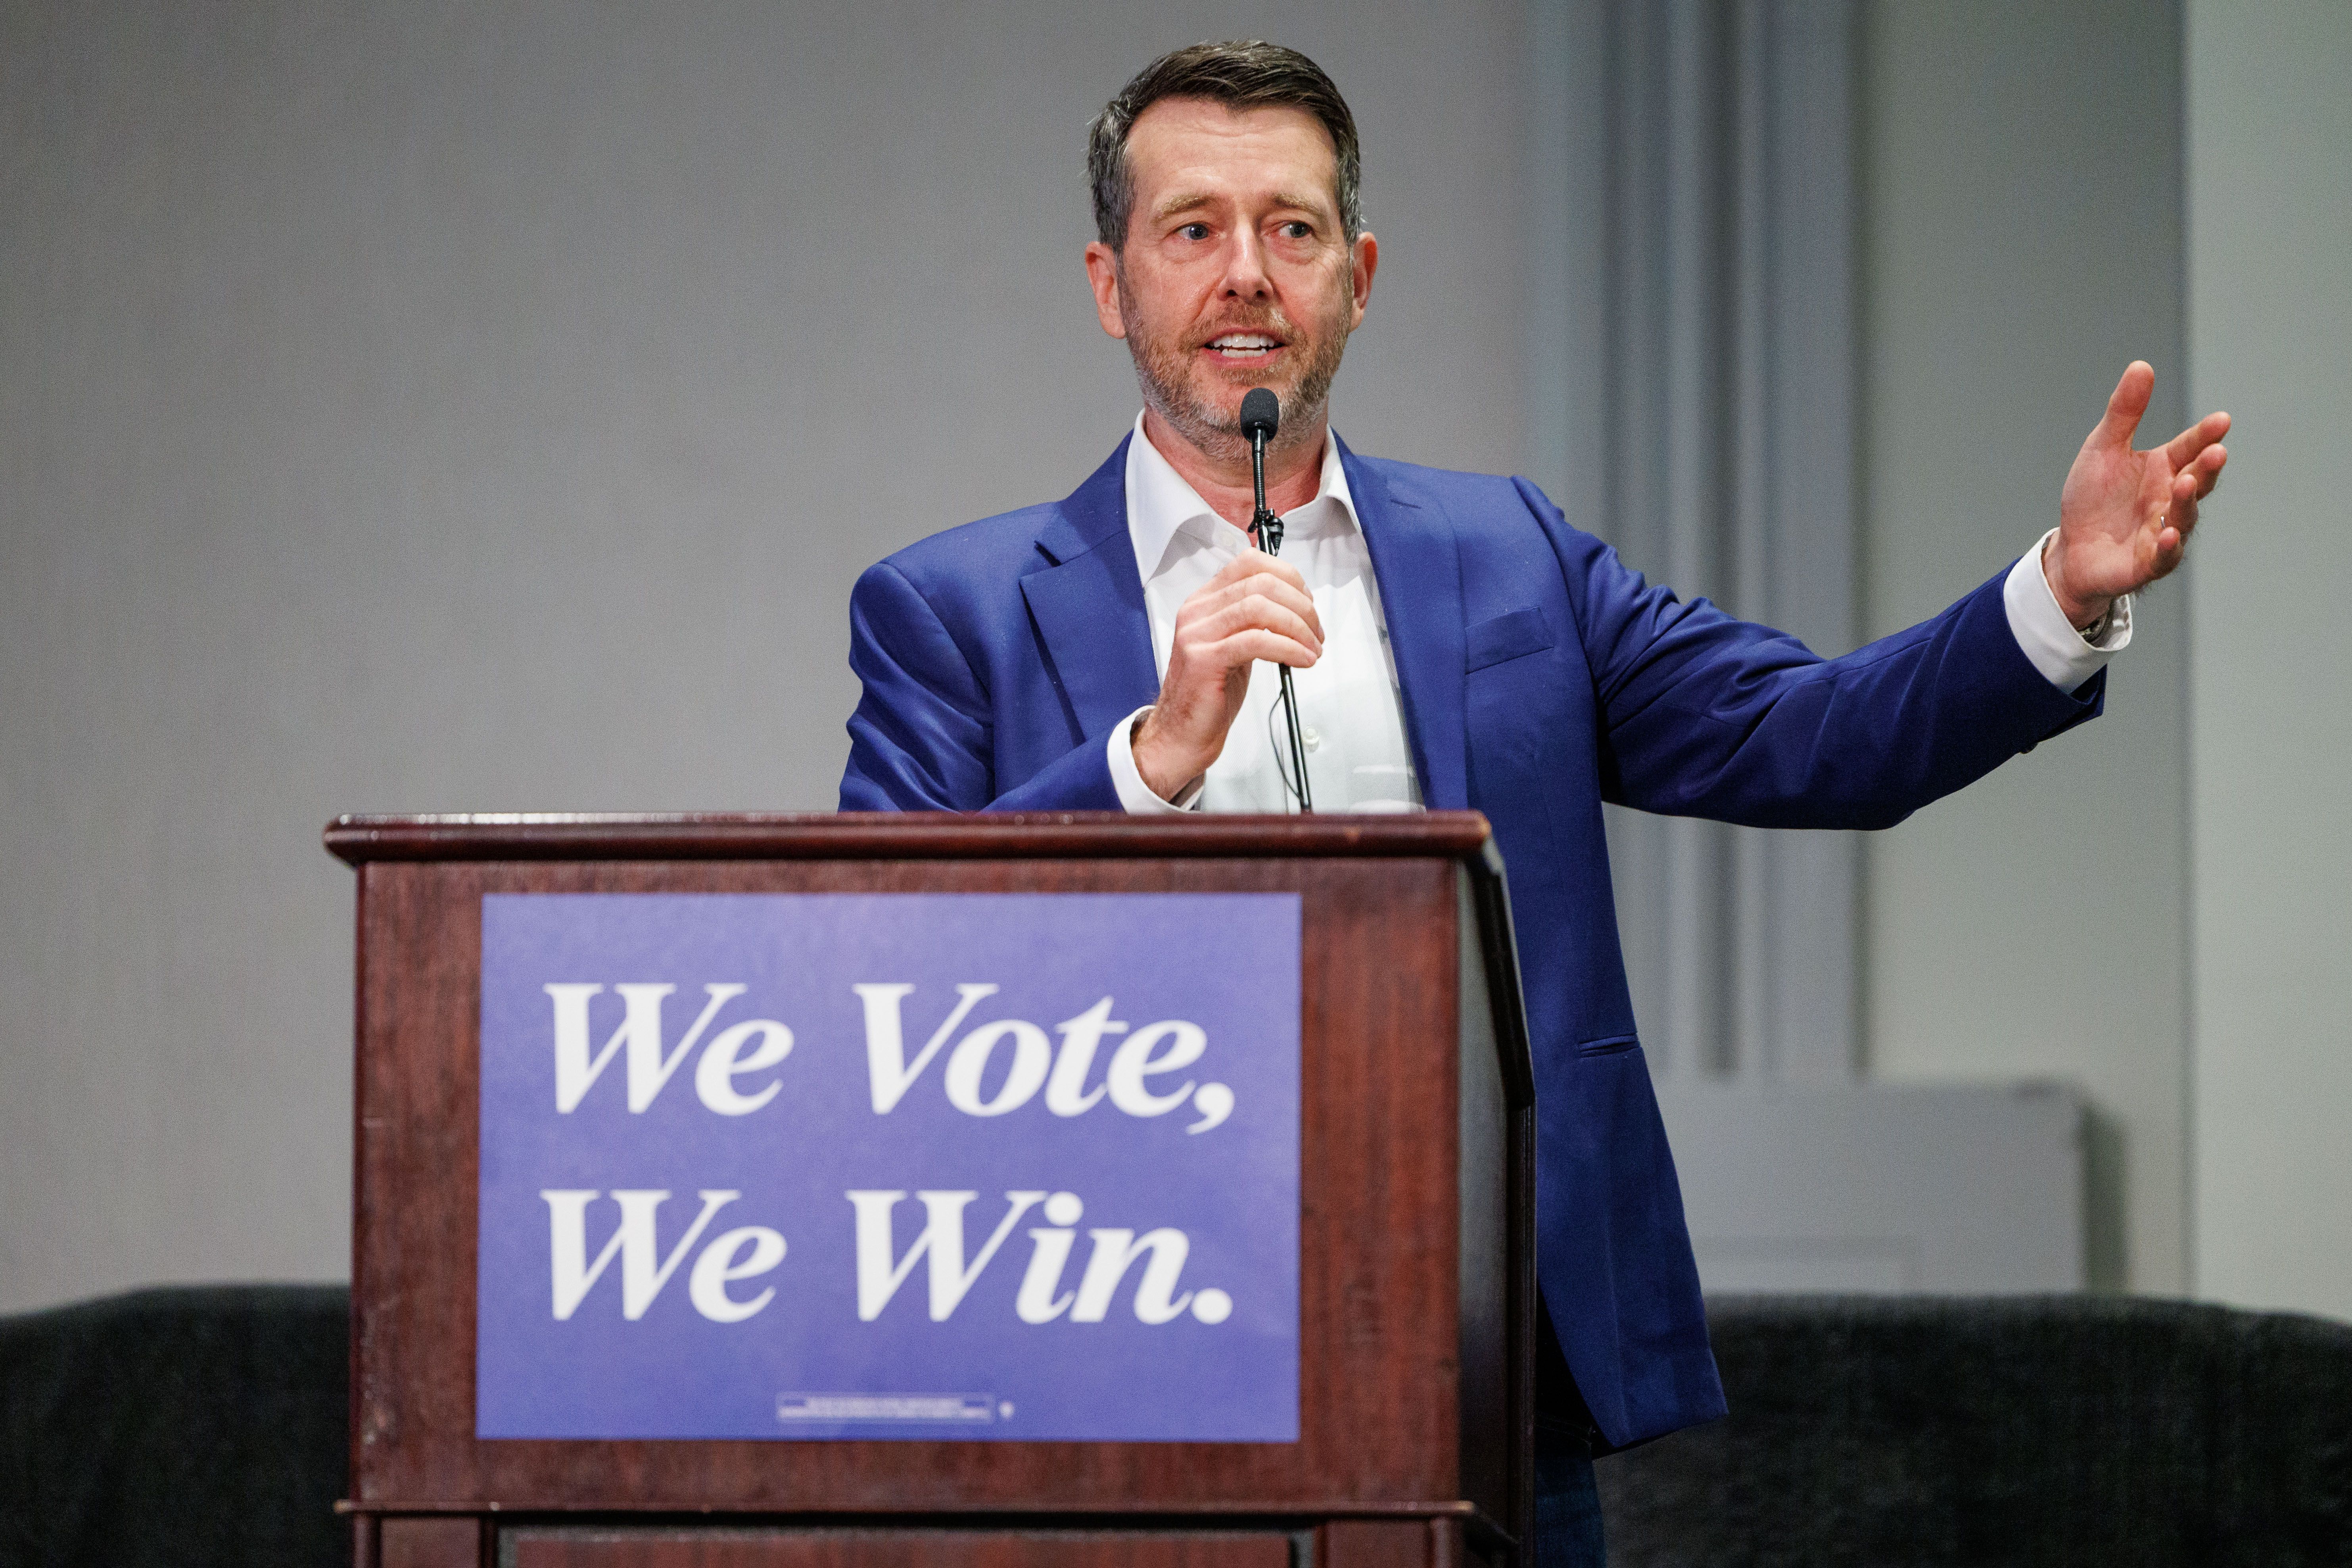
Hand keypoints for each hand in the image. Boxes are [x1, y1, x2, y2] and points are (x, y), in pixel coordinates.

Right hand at [1132, 548, 1322, 800]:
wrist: (1182, 734)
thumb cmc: (1212, 692)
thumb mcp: (1235, 645)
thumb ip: (1255, 621)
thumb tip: (1296, 605)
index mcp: (1205, 600)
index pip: (1250, 563)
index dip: (1288, 576)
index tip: (1307, 603)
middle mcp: (1197, 610)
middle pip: (1260, 582)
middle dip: (1301, 606)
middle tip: (1316, 632)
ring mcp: (1197, 633)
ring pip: (1259, 607)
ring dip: (1298, 626)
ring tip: (1312, 649)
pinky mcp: (1203, 659)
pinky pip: (1255, 641)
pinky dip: (1288, 648)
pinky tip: (1301, 660)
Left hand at [2047, 361, 2230, 627]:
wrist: (2071, 549)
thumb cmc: (2093, 498)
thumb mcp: (2103, 449)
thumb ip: (2124, 413)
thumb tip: (2141, 366)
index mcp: (2164, 468)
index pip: (2191, 447)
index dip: (2206, 435)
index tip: (2222, 421)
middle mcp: (2170, 498)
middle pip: (2197, 481)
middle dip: (2207, 467)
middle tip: (2215, 451)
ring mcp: (2164, 531)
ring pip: (2184, 516)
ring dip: (2186, 501)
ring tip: (2185, 484)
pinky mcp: (2149, 562)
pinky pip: (2164, 555)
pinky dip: (2167, 545)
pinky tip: (2166, 533)